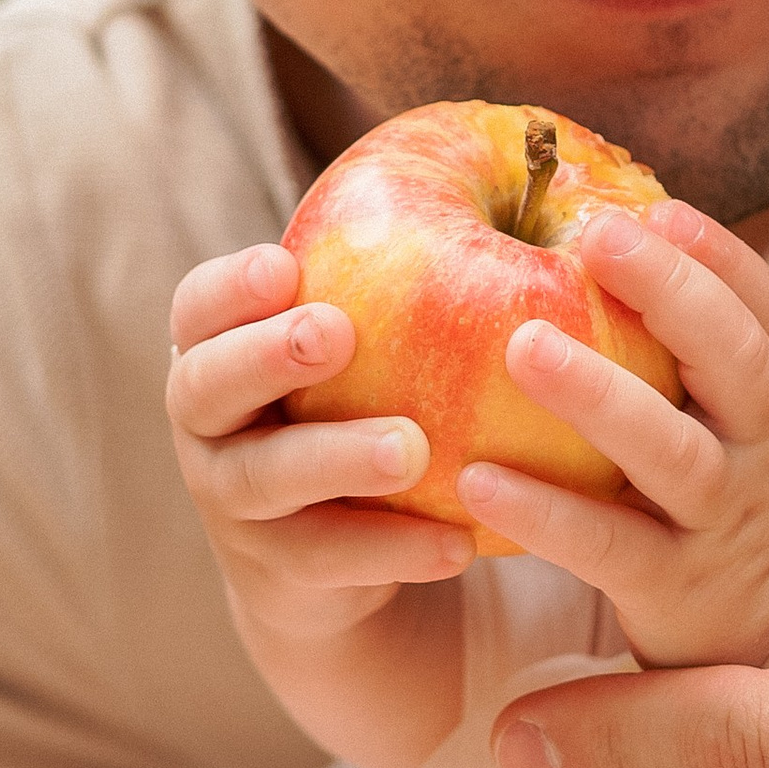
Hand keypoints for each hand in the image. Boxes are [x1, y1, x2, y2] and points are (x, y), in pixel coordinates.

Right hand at [166, 239, 472, 767]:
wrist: (344, 549)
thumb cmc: (376, 396)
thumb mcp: (384, 336)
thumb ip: (427, 273)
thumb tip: (571, 193)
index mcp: (223, 346)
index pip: (197, 307)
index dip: (230, 286)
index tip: (287, 263)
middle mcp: (209, 422)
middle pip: (202, 385)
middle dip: (264, 355)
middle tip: (336, 333)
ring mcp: (233, 502)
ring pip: (262, 481)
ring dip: (335, 457)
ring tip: (410, 448)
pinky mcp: (278, 573)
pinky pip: (325, 560)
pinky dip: (389, 551)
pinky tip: (459, 544)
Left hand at [468, 205, 768, 670]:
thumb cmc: (739, 511)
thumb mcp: (753, 433)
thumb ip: (702, 361)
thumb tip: (613, 239)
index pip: (767, 316)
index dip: (720, 260)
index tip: (661, 207)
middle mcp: (767, 453)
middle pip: (736, 362)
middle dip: (673, 291)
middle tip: (595, 234)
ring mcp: (724, 523)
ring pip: (672, 451)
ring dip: (600, 396)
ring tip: (519, 345)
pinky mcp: (676, 590)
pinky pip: (607, 545)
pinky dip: (546, 512)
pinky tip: (477, 480)